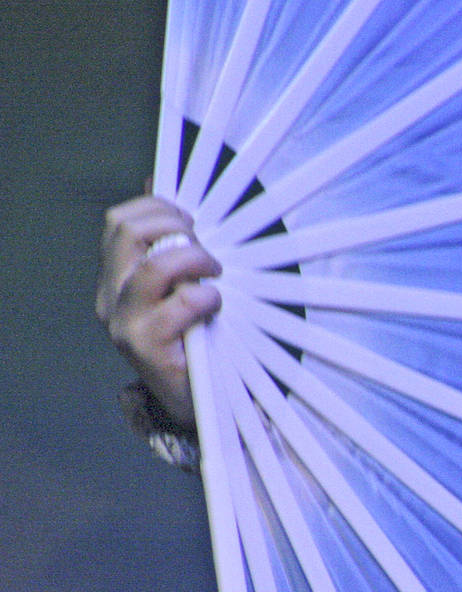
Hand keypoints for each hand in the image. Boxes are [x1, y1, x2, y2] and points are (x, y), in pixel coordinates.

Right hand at [97, 193, 221, 430]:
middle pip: (127, 232)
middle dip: (174, 225)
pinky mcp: (146, 349)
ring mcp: (124, 324)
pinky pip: (177, 306)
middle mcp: (111, 297)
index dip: (158, 207)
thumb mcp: (184, 284)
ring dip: (194, 259)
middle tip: (206, 245)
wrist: (196, 401)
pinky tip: (216, 304)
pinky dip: (204, 297)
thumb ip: (171, 242)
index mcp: (117, 277)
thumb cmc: (197, 338)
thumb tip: (159, 184)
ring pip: (152, 267)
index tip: (192, 218)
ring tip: (216, 273)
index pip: (119, 221)